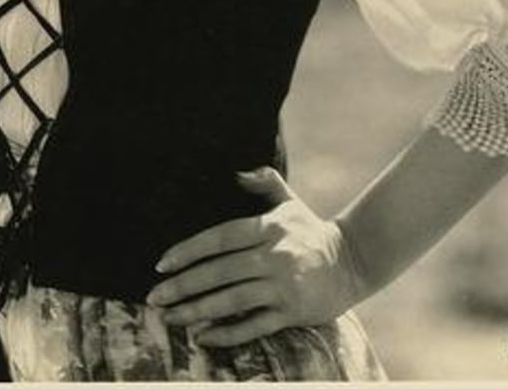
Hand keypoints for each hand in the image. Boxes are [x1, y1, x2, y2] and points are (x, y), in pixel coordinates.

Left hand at [146, 167, 364, 348]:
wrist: (353, 262)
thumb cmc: (310, 230)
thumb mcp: (289, 202)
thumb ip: (264, 182)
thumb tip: (236, 172)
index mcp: (268, 228)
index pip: (220, 238)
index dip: (188, 250)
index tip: (161, 264)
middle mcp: (273, 256)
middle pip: (220, 272)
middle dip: (183, 285)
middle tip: (155, 297)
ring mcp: (283, 286)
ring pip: (232, 301)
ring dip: (197, 310)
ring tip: (170, 317)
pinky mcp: (292, 312)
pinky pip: (253, 326)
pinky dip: (226, 333)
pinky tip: (202, 336)